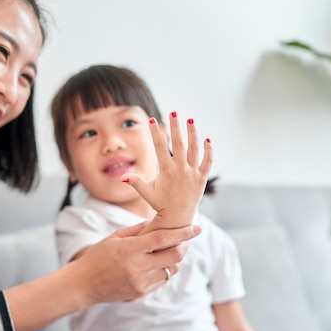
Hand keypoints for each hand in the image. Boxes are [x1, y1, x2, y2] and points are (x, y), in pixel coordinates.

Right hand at [72, 222, 201, 304]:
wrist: (84, 283)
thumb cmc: (99, 255)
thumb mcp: (116, 237)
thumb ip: (139, 229)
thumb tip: (160, 221)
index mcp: (129, 249)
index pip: (162, 239)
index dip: (182, 233)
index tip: (196, 227)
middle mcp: (136, 267)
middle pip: (173, 256)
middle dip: (184, 246)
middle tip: (186, 240)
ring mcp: (139, 283)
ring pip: (171, 269)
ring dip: (174, 259)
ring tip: (167, 251)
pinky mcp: (140, 293)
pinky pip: (162, 280)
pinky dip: (163, 270)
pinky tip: (154, 264)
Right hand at [121, 112, 212, 232]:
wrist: (178, 218)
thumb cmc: (160, 204)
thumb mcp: (147, 193)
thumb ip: (136, 182)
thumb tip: (122, 177)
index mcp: (167, 171)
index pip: (160, 147)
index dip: (156, 132)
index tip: (152, 120)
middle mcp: (181, 170)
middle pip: (179, 143)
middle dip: (176, 126)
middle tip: (174, 112)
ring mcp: (193, 173)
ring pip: (194, 149)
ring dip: (193, 134)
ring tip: (190, 120)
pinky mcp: (202, 178)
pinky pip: (207, 162)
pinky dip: (209, 151)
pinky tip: (207, 139)